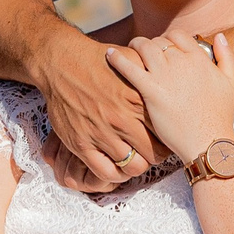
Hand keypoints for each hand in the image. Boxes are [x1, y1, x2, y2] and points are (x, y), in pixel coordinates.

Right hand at [32, 25, 162, 193]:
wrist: (61, 63)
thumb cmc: (98, 60)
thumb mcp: (132, 59)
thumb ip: (153, 71)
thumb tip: (171, 75)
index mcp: (139, 99)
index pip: (165, 132)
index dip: (167, 138)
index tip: (162, 137)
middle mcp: (122, 119)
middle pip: (154, 154)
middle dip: (155, 155)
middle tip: (150, 150)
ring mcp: (101, 133)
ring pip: (132, 167)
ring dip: (135, 164)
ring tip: (133, 157)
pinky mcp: (81, 143)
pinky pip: (105, 172)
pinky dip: (113, 173)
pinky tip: (113, 163)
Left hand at [106, 31, 233, 163]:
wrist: (208, 140)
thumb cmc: (220, 115)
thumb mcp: (231, 82)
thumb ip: (226, 55)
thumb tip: (219, 35)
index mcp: (199, 58)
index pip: (178, 36)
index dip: (169, 40)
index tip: (163, 48)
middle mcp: (181, 62)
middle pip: (159, 41)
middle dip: (150, 45)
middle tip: (143, 52)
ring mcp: (165, 75)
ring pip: (144, 48)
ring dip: (134, 45)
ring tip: (128, 50)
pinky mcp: (150, 90)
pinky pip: (129, 67)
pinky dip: (118, 58)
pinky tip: (109, 55)